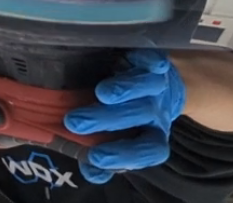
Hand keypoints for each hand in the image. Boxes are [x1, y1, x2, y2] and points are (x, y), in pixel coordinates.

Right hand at [64, 50, 185, 184]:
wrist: (156, 85)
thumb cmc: (127, 117)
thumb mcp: (115, 138)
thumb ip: (102, 155)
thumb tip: (92, 173)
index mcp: (153, 135)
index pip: (149, 150)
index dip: (125, 155)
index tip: (95, 157)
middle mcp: (157, 111)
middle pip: (139, 116)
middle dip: (107, 121)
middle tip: (74, 122)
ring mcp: (156, 85)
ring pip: (146, 87)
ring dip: (125, 91)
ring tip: (100, 93)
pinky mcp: (153, 60)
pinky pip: (154, 60)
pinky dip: (147, 61)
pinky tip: (128, 59)